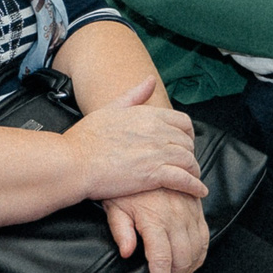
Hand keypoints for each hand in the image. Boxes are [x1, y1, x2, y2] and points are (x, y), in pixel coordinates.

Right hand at [62, 77, 205, 203]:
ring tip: (193, 178)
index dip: (187, 134)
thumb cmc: (85, 138)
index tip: (185, 143)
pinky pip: (184, 179)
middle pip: (187, 142)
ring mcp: (156, 152)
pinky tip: (198, 191)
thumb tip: (150, 81)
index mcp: (147, 115)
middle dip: (190, 153)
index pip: (182, 122)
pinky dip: (194, 186)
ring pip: (189, 160)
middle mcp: (156, 131)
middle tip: (186, 163)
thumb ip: (134, 96)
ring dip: (194, 171)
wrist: (74, 162)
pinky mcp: (153, 174)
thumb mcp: (109, 109)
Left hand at [102, 188, 209, 272]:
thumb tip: (127, 253)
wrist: (143, 158)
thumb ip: (120, 230)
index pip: (161, 261)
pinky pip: (204, 238)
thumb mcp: (114, 206)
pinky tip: (189, 264)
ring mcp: (189, 213)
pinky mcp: (196, 209)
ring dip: (187, 272)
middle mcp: (176, 217)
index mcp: (154, 219)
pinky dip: (199, 256)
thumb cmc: (125, 185)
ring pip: (196, 252)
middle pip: (182, 261)